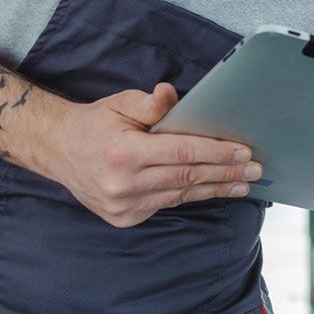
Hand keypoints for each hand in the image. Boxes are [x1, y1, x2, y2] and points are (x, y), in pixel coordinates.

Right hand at [38, 83, 259, 227]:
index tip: (244, 152)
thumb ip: (150, 103)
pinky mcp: (124, 218)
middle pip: (188, 177)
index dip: (217, 153)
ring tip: (243, 183)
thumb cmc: (95, 123)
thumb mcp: (120, 103)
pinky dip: (192, 196)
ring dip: (215, 188)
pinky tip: (213, 190)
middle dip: (226, 173)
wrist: (58, 151)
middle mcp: (123, 184)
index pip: (182, 153)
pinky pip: (167, 204)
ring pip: (181, 195)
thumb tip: (173, 95)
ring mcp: (123, 206)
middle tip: (256, 170)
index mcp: (124, 153)